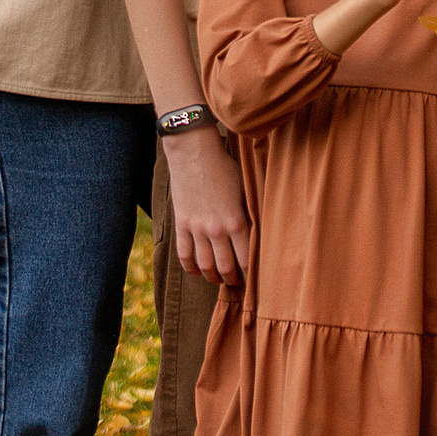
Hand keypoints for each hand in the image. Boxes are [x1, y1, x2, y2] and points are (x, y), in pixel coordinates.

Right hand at [163, 128, 249, 286]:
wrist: (194, 152)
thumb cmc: (224, 166)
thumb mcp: (244, 189)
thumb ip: (248, 213)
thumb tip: (254, 233)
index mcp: (236, 221)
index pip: (246, 259)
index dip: (250, 273)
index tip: (253, 279)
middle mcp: (216, 229)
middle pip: (225, 267)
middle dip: (232, 279)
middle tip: (236, 283)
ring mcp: (197, 228)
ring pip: (204, 265)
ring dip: (212, 277)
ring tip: (217, 279)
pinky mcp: (182, 224)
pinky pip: (184, 254)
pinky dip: (190, 267)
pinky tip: (196, 272)